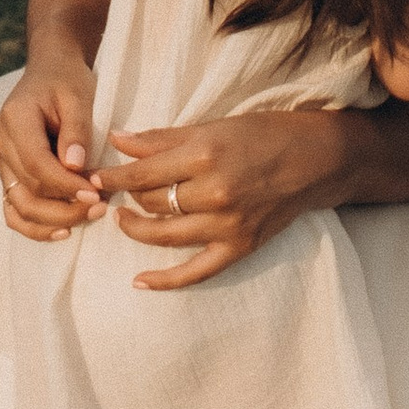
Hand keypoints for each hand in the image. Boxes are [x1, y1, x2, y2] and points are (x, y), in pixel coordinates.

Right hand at [0, 56, 108, 242]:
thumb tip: (75, 166)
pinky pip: (13, 209)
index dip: (65, 184)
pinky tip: (63, 231)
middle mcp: (0, 141)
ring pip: (19, 205)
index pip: (36, 163)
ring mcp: (0, 160)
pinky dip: (35, 226)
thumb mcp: (78, 96)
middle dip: (65, 206)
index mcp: (14, 118)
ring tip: (88, 217)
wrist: (50, 70)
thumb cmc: (67, 81)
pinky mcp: (8, 173)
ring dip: (54, 219)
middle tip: (99, 208)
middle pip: (28, 189)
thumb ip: (76, 130)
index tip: (95, 194)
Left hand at [103, 108, 360, 287]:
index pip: (143, 172)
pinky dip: (166, 281)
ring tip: (122, 219)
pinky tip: (139, 282)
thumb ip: (163, 137)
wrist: (315, 160)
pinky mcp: (240, 248)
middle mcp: (215, 192)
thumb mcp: (211, 125)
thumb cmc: (262, 134)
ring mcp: (228, 224)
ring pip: (165, 235)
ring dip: (136, 230)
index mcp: (205, 154)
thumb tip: (119, 140)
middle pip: (152, 202)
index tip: (93, 176)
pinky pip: (196, 272)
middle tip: (111, 192)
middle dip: (126, 197)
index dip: (113, 175)